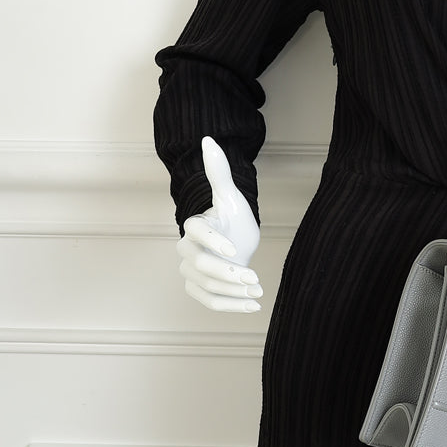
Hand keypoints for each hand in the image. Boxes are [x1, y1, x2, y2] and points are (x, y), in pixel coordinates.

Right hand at [176, 136, 263, 312]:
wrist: (239, 244)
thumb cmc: (234, 220)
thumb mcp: (231, 197)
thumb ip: (220, 171)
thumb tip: (208, 139)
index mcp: (194, 226)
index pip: (196, 232)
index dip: (214, 240)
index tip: (236, 249)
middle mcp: (187, 250)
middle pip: (200, 265)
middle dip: (228, 273)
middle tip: (254, 278)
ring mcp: (190, 273)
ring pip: (206, 286)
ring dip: (233, 293)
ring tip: (259, 291)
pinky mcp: (198, 290)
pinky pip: (209, 302)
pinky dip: (230, 307)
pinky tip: (254, 306)